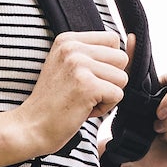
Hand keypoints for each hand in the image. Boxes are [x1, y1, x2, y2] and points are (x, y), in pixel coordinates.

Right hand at [17, 31, 131, 153]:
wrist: (31, 127)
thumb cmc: (54, 101)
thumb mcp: (70, 67)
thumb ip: (97, 54)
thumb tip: (135, 40)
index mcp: (68, 39)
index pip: (113, 40)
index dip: (108, 63)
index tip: (86, 77)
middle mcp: (73, 47)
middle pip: (121, 59)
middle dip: (110, 80)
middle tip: (85, 92)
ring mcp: (79, 65)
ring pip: (122, 78)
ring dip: (108, 95)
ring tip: (83, 100)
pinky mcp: (87, 86)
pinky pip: (118, 95)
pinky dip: (105, 108)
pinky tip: (84, 109)